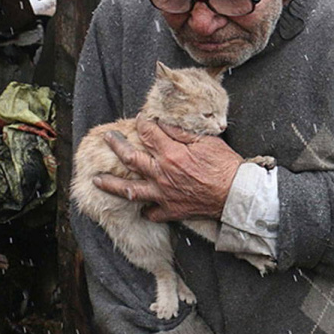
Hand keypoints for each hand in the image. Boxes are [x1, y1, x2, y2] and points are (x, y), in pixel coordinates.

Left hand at [93, 115, 242, 221]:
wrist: (236, 194)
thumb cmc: (226, 165)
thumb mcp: (207, 141)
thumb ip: (182, 132)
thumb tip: (163, 124)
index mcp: (171, 153)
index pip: (148, 133)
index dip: (142, 123)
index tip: (140, 119)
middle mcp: (161, 174)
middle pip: (130, 158)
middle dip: (116, 145)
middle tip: (107, 138)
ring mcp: (163, 194)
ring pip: (129, 190)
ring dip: (111, 184)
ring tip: (97, 180)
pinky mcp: (171, 210)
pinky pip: (151, 213)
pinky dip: (145, 210)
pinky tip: (141, 207)